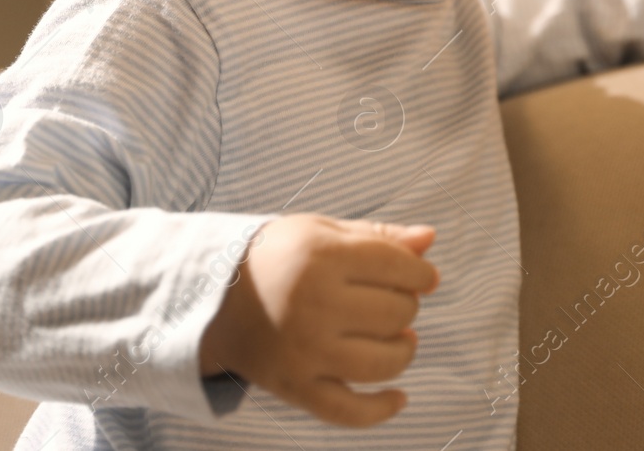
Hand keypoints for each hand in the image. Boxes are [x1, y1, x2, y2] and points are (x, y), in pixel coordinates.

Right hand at [199, 214, 439, 426]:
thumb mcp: (323, 232)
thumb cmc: (279, 256)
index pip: (399, 268)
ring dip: (403, 350)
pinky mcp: (295, 388)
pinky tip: (400, 397)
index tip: (423, 277)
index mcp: (322, 257)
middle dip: (407, 306)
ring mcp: (304, 352)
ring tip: (400, 338)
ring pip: (384, 362)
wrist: (213, 299)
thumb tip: (430, 238)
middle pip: (397, 313)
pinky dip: (382, 409)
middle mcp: (313, 305)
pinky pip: (349, 411)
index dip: (422, 273)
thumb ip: (379, 236)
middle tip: (392, 301)